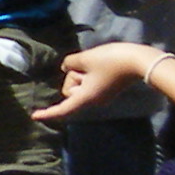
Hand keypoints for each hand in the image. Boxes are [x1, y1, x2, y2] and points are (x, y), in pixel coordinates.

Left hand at [37, 41, 162, 124]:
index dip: (48, 112)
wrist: (139, 61)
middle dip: (72, 77)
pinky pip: (89, 83)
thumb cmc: (111, 61)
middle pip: (70, 91)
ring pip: (79, 85)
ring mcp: (101, 96)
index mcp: (86, 97)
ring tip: (95, 63)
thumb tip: (67, 67)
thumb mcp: (85, 59)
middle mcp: (93, 101)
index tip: (34, 116)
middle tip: (86, 65)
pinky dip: (87, 73)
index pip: (63, 108)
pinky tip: (98, 63)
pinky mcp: (108, 89)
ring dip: (81, 73)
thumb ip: (70, 64)